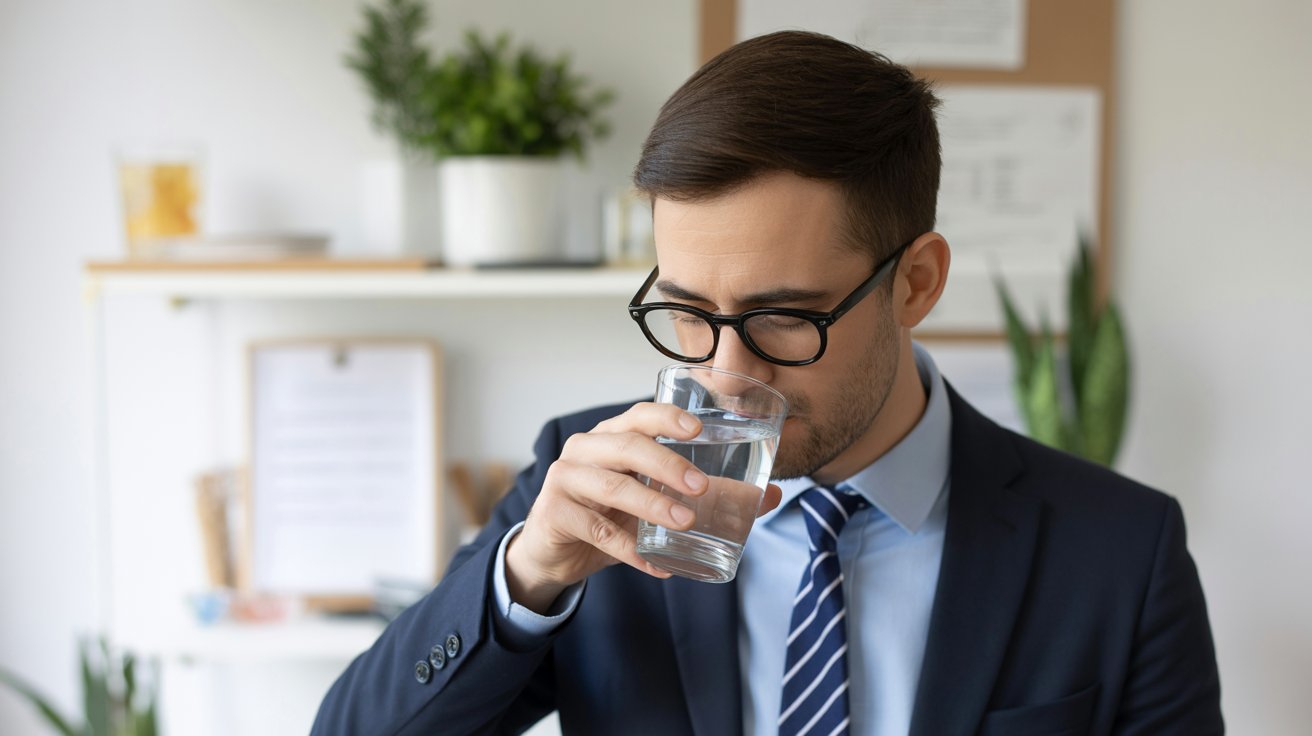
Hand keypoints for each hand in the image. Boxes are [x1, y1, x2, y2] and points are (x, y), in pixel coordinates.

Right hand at [505, 402, 782, 612]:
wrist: (554, 553)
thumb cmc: (609, 516)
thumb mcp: (653, 502)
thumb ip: (704, 498)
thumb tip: (770, 496)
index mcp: (612, 437)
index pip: (639, 416)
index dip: (667, 418)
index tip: (698, 429)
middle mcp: (586, 450)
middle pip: (627, 445)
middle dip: (667, 464)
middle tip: (701, 487)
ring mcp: (566, 479)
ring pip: (611, 485)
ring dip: (651, 505)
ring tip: (684, 522)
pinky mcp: (555, 513)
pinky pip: (597, 530)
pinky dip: (630, 549)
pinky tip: (656, 564)